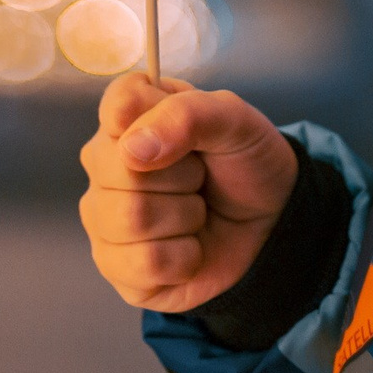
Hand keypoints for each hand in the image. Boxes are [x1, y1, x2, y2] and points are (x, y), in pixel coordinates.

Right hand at [79, 72, 297, 313]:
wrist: (270, 221)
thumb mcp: (233, 120)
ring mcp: (103, 217)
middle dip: (184, 177)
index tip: (193, 135)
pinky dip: (185, 257)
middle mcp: (103, 164)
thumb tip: (132, 148)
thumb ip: (187, 114)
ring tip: (195, 211)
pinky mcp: (114, 266)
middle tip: (200, 178)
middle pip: (122, 169)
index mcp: (126, 116)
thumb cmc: (243, 161)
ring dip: (186, 217)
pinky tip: (189, 247)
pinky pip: (143, 263)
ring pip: (132, 218)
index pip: (118, 106)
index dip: (163, 122)